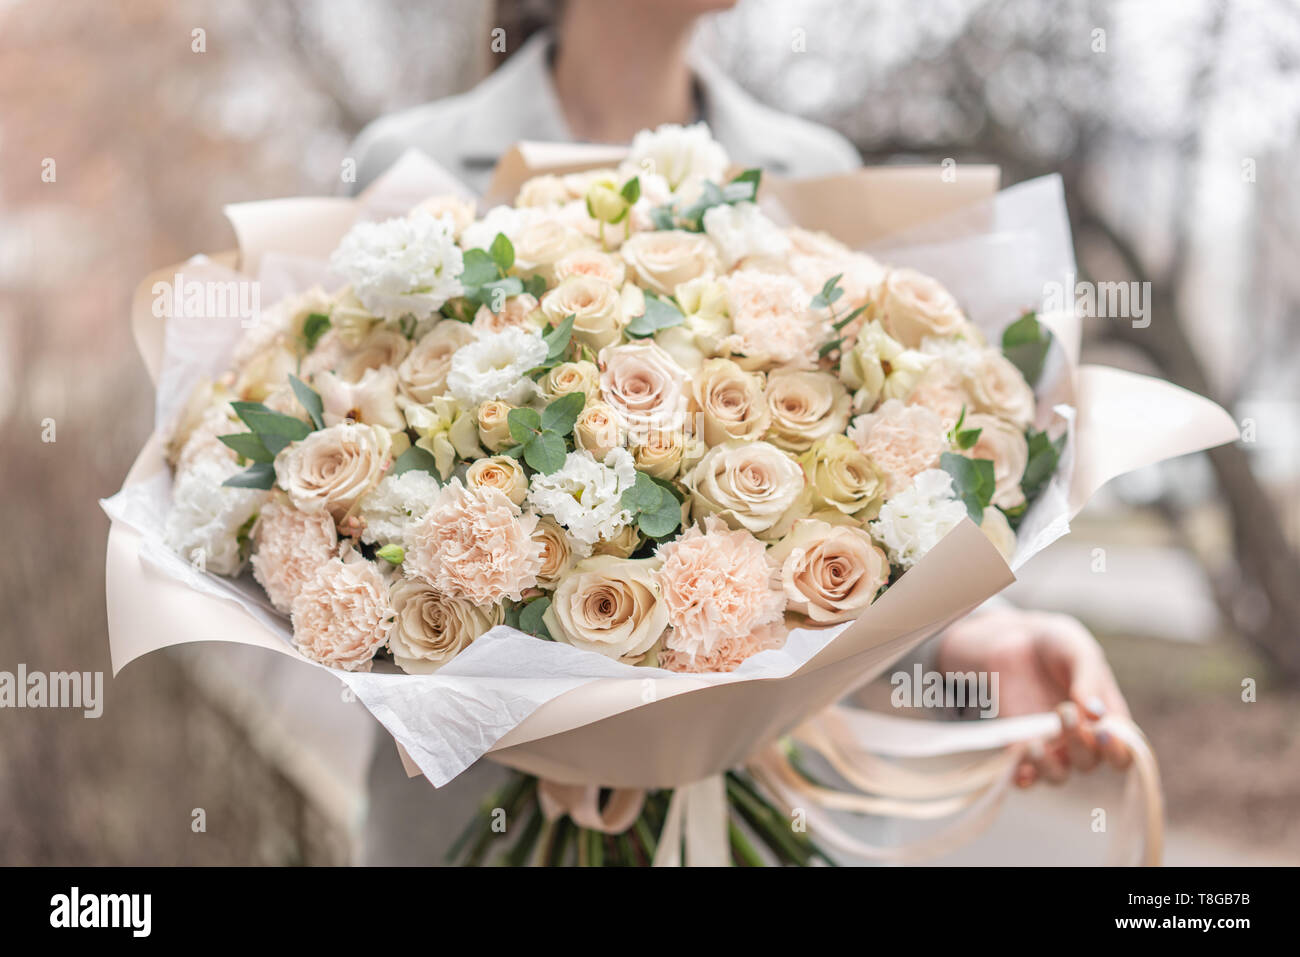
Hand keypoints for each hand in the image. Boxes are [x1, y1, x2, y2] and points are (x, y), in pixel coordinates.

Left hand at [935, 608, 1131, 786]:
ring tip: (1035, 744)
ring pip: (1058, 775)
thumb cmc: (1058, 644)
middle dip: (1079, 742)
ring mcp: (1051, 744)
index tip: (1103, 730)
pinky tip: (1018, 770)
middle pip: (1089, 762)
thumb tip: (1096, 714)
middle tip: (1064, 710)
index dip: (1118, 750)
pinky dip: (1022, 777)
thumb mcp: (1078, 651)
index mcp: (1108, 719)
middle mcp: (1083, 738)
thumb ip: (1089, 680)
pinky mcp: (1021, 744)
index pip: (1123, 753)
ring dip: (1048, 767)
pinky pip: (1024, 773)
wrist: (1016, 639)